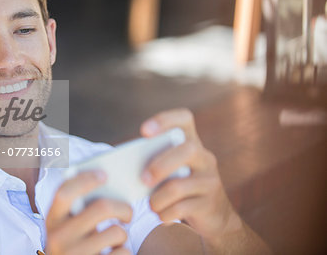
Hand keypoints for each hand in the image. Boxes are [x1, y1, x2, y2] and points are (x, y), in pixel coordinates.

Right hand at [45, 171, 132, 254]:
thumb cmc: (77, 244)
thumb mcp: (70, 226)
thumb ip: (80, 207)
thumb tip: (107, 180)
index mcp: (52, 220)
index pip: (64, 192)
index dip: (85, 180)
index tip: (105, 175)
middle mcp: (58, 239)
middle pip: (101, 208)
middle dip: (123, 208)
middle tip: (128, 213)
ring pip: (117, 232)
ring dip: (122, 235)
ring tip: (115, 240)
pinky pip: (122, 253)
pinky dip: (124, 252)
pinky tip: (113, 254)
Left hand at [140, 109, 242, 247]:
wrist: (214, 216)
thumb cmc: (178, 186)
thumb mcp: (169, 171)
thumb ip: (153, 162)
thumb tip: (122, 169)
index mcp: (191, 142)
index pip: (184, 119)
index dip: (165, 120)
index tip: (144, 131)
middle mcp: (204, 158)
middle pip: (187, 150)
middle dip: (160, 165)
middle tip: (143, 179)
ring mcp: (210, 180)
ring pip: (179, 186)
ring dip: (157, 198)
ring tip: (150, 205)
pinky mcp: (209, 204)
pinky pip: (182, 208)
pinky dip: (165, 214)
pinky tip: (161, 216)